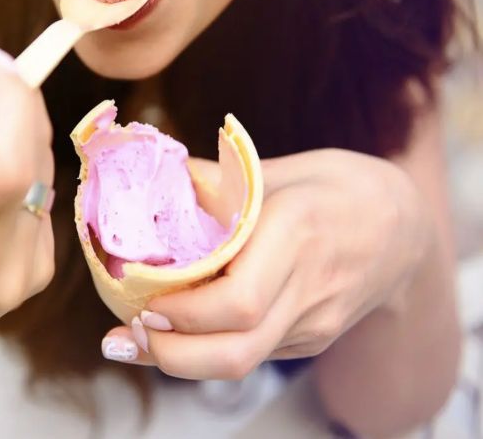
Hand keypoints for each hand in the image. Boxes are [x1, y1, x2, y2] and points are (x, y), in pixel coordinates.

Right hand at [0, 49, 54, 357]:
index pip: (1, 166)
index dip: (13, 105)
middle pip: (31, 168)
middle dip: (22, 111)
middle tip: (0, 89)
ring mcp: (12, 277)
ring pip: (43, 179)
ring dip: (25, 143)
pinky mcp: (35, 278)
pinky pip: (44, 204)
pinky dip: (27, 180)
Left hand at [101, 149, 431, 378]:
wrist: (404, 226)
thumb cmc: (337, 187)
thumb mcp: (281, 168)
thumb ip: (217, 181)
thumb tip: (152, 183)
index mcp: (298, 233)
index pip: (238, 301)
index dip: (182, 312)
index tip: (141, 298)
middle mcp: (308, 288)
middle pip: (236, 351)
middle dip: (170, 354)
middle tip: (127, 332)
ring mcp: (314, 321)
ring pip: (242, 363)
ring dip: (181, 360)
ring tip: (137, 337)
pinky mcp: (311, 338)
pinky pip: (253, 354)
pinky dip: (206, 350)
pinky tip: (177, 332)